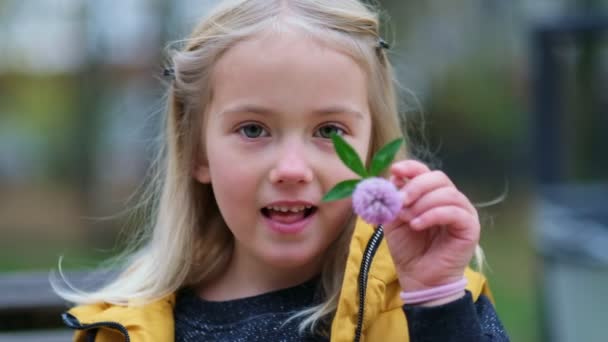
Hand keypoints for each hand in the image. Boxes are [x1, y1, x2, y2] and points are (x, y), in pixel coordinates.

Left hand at [382, 160, 479, 292]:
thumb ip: (393, 200)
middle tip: (400, 201)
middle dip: (416, 186)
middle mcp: (450, 199)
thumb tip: (393, 178)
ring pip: (447, 193)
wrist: (418, 278)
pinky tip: (417, 225)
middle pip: (438, 177)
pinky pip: (455, 212)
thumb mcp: (393, 220)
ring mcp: (462, 212)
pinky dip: (433, 215)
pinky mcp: (470, 227)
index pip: (425, 171)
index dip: (411, 167)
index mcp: (431, 194)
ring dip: (423, 203)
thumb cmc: (408, 249)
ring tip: (408, 219)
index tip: (395, 170)